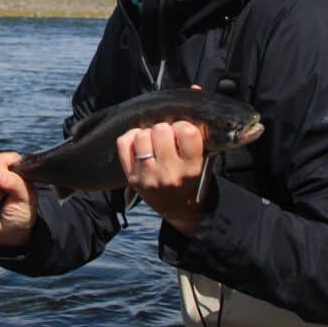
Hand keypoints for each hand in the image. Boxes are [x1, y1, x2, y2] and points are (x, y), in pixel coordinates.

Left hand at [116, 120, 205, 235]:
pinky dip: (131, 138)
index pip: (187, 132)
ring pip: (142, 136)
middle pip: (161, 130)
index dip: (183, 126)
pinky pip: (124, 144)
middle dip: (164, 130)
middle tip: (167, 137)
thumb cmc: (192, 181)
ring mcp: (148, 176)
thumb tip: (190, 116)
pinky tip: (140, 143)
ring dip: (148, 134)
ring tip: (154, 142)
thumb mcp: (204, 165)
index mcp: (192, 169)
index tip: (182, 132)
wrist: (179, 210)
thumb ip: (198, 144)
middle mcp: (169, 173)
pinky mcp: (132, 178)